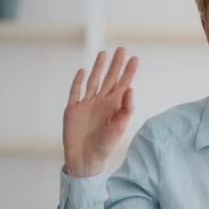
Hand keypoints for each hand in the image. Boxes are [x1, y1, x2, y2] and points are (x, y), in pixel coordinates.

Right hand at [62, 47, 137, 176]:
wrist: (85, 158)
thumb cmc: (105, 145)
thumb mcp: (120, 127)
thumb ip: (126, 109)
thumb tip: (131, 89)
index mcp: (113, 106)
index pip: (123, 84)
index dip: (128, 71)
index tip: (134, 58)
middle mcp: (101, 102)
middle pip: (109, 78)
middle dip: (115, 64)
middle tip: (121, 49)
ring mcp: (86, 104)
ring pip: (93, 81)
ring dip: (98, 68)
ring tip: (103, 54)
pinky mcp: (73, 109)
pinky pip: (75, 91)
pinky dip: (77, 81)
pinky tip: (82, 70)